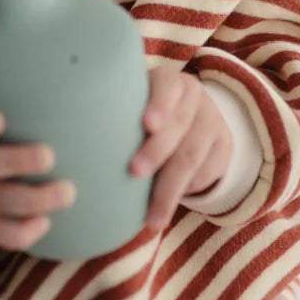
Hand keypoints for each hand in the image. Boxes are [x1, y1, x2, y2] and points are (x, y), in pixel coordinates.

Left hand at [130, 67, 232, 229]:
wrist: (191, 118)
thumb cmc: (143, 114)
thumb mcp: (134, 104)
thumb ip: (115, 114)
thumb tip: (75, 144)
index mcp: (169, 81)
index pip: (167, 87)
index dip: (159, 104)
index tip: (146, 124)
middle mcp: (195, 97)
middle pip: (179, 125)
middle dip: (156, 151)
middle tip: (134, 172)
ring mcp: (213, 121)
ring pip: (193, 157)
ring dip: (170, 189)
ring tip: (151, 217)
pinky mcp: (224, 147)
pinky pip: (207, 173)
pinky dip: (187, 191)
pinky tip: (166, 208)